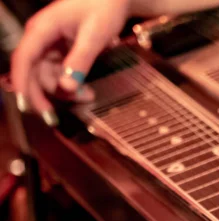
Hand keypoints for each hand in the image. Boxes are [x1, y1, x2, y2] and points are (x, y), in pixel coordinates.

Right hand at [10, 0, 130, 125]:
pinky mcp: (60, 52)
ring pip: (46, 76)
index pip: (23, 59)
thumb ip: (80, 61)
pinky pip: (58, 73)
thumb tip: (67, 88)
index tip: (27, 106)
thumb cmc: (103, 7)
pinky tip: (87, 91)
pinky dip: (71, 84)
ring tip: (89, 97)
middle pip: (31, 73)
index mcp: (43, 29)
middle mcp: (41, 38)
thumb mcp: (94, 36)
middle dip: (43, 95)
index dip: (22, 84)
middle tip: (55, 119)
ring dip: (63, 92)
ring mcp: (50, 45)